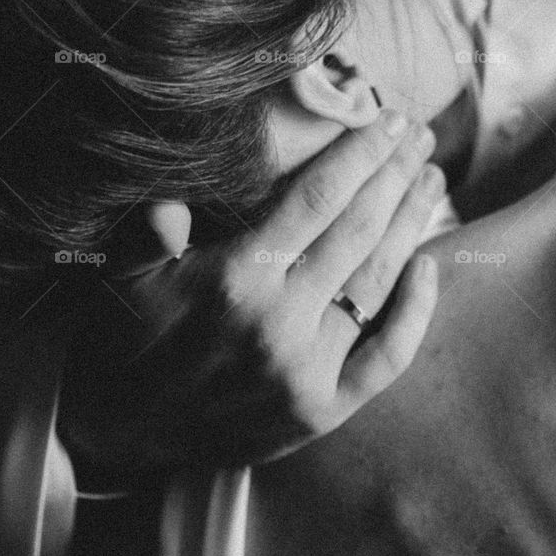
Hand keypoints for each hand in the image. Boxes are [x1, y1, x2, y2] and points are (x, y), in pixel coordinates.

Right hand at [58, 109, 442, 471]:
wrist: (122, 437)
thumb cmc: (126, 338)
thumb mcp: (124, 274)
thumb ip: (150, 227)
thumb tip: (177, 188)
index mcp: (236, 277)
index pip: (317, 198)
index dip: (360, 153)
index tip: (389, 118)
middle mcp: (279, 321)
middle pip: (357, 230)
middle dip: (395, 174)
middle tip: (422, 136)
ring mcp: (306, 371)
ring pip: (376, 281)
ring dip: (411, 223)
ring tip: (433, 179)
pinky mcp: (322, 412)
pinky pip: (385, 359)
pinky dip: (414, 314)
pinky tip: (430, 267)